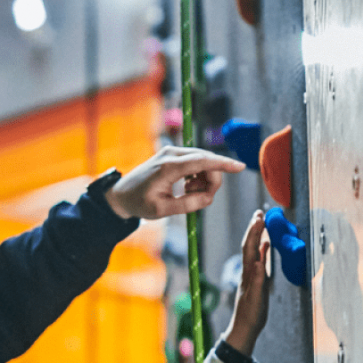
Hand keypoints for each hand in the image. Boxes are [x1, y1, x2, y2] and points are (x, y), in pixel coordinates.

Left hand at [104, 146, 244, 219]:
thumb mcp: (162, 210)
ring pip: (204, 162)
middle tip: (200, 200)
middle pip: (207, 162)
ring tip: (187, 193)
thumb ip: (187, 204)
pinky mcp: (174, 154)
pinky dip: (198, 176)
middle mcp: (172, 154)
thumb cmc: (139, 203)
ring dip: (204, 180)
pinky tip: (187, 187)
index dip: (223, 164)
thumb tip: (209, 197)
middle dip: (212, 181)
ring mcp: (173, 152)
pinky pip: (197, 162)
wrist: (121, 194)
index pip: (202, 161)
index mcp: (169, 167)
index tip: (240, 167)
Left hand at [223, 210, 270, 355]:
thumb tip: (258, 263)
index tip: (259, 217)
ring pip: (254, 250)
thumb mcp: (256, 300)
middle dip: (254, 228)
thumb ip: (257, 281)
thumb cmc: (251, 316)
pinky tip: (266, 244)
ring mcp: (252, 275)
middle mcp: (248, 272)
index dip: (254, 233)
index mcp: (248, 274)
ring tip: (262, 221)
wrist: (244, 329)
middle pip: (249, 246)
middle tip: (260, 212)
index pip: (249, 249)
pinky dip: (262, 250)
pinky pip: (260, 260)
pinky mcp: (256, 280)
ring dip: (257, 235)